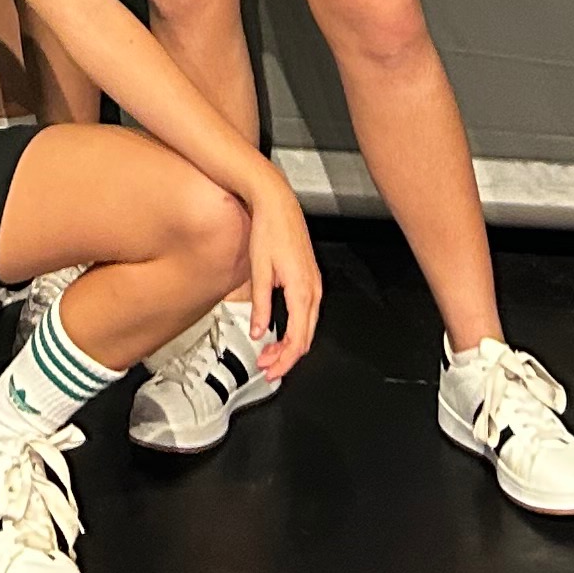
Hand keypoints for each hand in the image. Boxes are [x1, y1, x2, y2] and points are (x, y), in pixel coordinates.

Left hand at [239, 175, 322, 378]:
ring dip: (291, 344)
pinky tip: (281, 331)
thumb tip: (260, 332)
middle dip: (287, 358)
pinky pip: (308, 313)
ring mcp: (314, 284)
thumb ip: (260, 306)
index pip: (297, 340)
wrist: (276, 202)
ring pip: (308, 327)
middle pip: (306, 338)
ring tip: (270, 352)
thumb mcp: (259, 271)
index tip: (269, 370)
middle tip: (267, 367)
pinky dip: (296, 328)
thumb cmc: (269, 229)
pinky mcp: (310, 278)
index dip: (284, 361)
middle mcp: (313, 290)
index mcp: (302, 291)